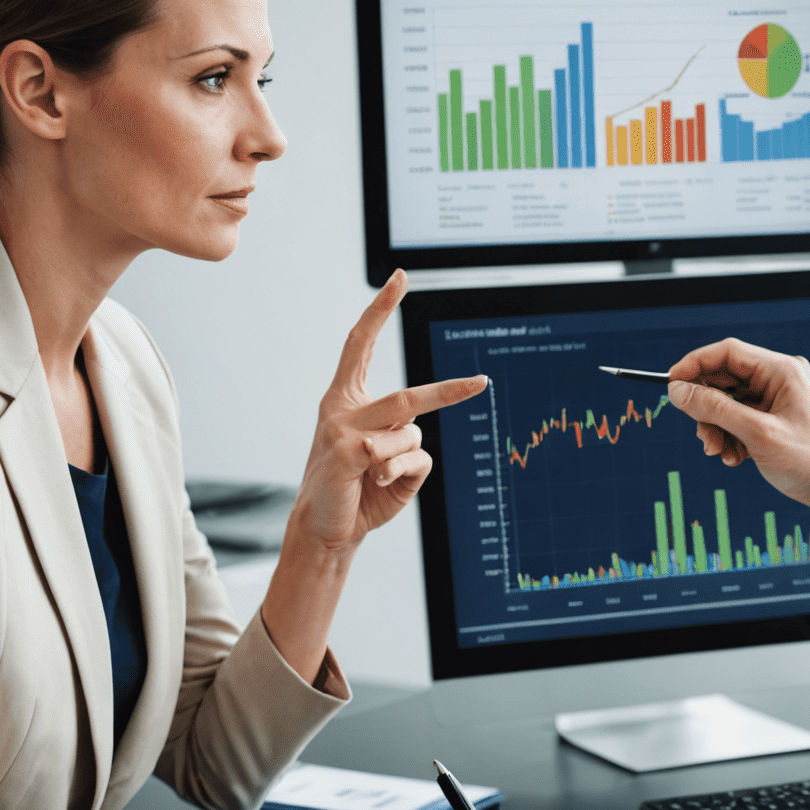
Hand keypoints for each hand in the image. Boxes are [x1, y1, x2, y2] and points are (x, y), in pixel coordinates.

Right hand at [259, 271, 486, 679]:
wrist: (326, 530)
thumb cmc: (359, 493)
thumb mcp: (391, 463)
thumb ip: (407, 442)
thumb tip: (413, 436)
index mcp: (347, 401)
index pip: (360, 345)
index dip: (380, 310)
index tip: (400, 279)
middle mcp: (340, 408)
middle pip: (409, 395)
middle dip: (450, 393)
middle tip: (483, 383)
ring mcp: (340, 427)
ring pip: (409, 430)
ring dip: (405, 460)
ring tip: (379, 479)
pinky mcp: (346, 449)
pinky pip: (400, 454)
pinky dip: (398, 473)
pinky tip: (373, 483)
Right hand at [666, 338, 809, 535]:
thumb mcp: (757, 434)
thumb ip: (715, 410)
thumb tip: (679, 391)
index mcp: (781, 371)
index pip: (727, 353)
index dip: (694, 365)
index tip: (670, 385)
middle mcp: (779, 380)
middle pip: (724, 380)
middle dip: (706, 409)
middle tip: (702, 435)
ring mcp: (778, 401)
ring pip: (729, 404)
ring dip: (717, 428)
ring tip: (720, 453)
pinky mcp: (776, 422)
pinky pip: (741, 421)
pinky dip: (731, 438)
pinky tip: (735, 458)